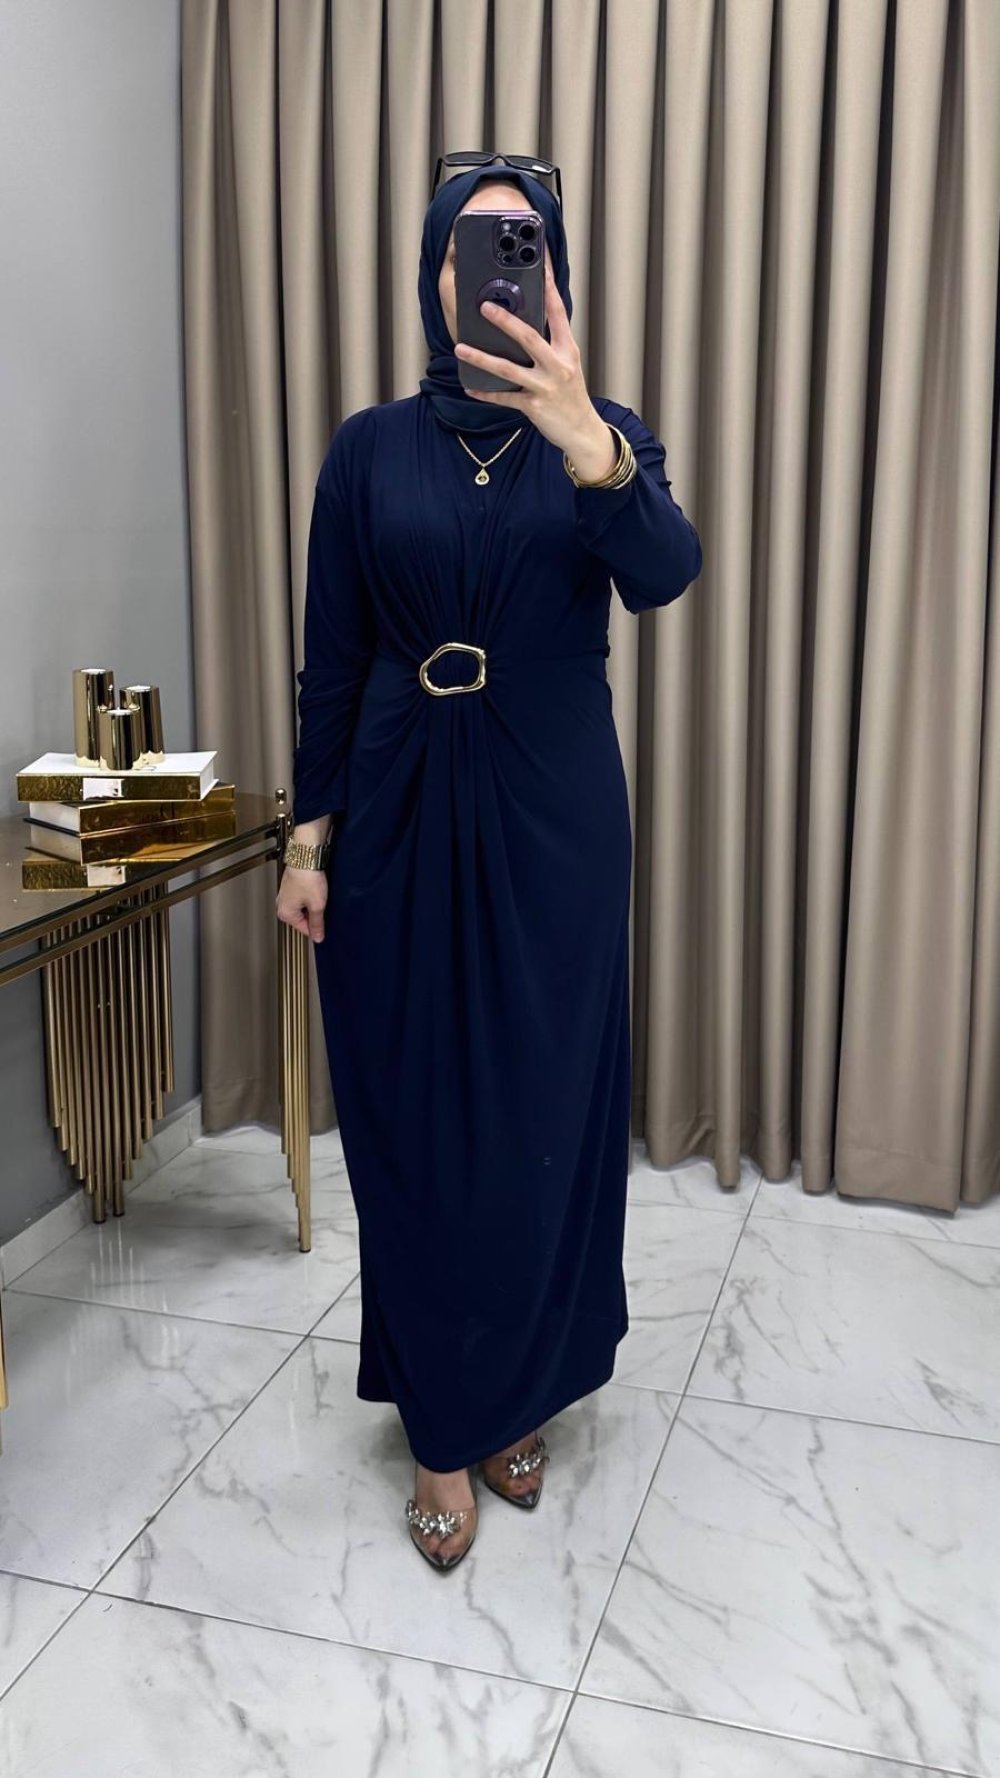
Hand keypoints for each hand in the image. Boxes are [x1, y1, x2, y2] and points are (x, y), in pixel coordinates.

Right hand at [276, 866, 327, 943]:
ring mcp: (286, 895)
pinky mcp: (291, 885)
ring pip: (303, 907)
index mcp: (285, 913)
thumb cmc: (307, 878)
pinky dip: (311, 895)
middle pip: (303, 919)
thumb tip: (318, 937)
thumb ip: (317, 924)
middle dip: (315, 915)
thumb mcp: (317, 906)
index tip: (326, 925)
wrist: (305, 857)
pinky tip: (316, 889)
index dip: (318, 928)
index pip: (304, 929)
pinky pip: (303, 897)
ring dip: (313, 904)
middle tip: (323, 904)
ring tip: (319, 894)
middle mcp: (282, 905)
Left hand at [454, 256, 615, 471]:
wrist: (582, 430)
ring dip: (481, 358)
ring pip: (508, 369)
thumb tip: (523, 326)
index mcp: (567, 350)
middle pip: (529, 337)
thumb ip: (550, 345)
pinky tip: (470, 386)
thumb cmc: (571, 395)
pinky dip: (485, 393)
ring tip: (461, 348)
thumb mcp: (568, 365)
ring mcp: (545, 387)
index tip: (540, 265)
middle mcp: (557, 365)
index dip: (549, 288)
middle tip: (484, 306)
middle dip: (505, 320)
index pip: (558, 313)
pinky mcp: (533, 407)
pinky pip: (504, 397)